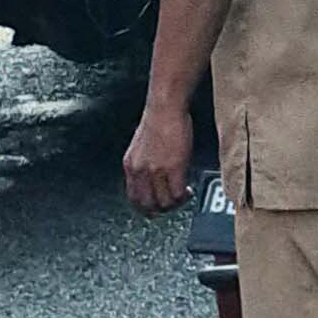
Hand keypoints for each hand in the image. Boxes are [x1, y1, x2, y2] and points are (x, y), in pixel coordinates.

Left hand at [123, 97, 194, 213]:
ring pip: (164, 203)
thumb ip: (144, 165)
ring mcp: (156, 171)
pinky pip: (177, 194)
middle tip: (171, 204)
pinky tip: (187, 189)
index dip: (145, 208)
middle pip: (147, 205)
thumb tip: (154, 181)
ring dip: (175, 203)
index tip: (155, 208)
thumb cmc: (158, 121)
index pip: (133, 197)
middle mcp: (140, 171)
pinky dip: (183, 196)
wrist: (166, 108)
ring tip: (182, 195)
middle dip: (161, 210)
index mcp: (130, 165)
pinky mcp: (173, 168)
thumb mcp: (142, 147)